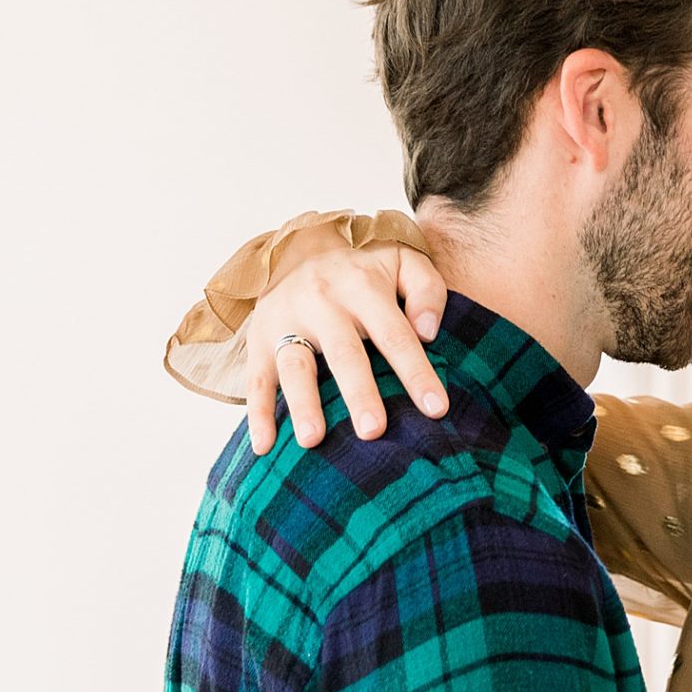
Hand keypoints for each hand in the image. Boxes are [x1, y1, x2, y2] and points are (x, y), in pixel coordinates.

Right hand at [247, 234, 449, 455]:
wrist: (299, 247)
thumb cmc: (365, 268)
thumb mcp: (403, 260)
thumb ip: (427, 289)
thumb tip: (429, 332)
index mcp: (362, 285)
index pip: (394, 334)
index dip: (416, 372)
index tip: (435, 408)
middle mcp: (322, 302)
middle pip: (343, 353)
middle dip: (358, 393)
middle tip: (373, 431)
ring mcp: (286, 321)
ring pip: (295, 366)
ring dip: (303, 404)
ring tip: (313, 441)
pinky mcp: (259, 340)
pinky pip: (255, 378)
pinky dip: (258, 413)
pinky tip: (265, 445)